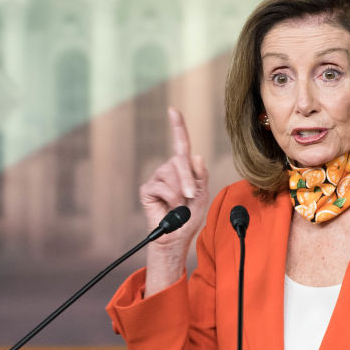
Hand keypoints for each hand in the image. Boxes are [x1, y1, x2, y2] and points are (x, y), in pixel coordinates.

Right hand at [140, 108, 207, 294]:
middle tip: (190, 198)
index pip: (181, 144)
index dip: (177, 127)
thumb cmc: (190, 218)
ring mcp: (157, 179)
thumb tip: (195, 155)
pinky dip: (170, 197)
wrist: (176, 238)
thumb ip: (200, 176)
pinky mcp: (147, 189)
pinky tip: (169, 207)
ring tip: (179, 206)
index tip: (173, 110)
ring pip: (171, 175)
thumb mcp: (202, 196)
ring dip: (180, 192)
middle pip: (179, 161)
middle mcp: (169, 170)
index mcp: (183, 169)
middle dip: (188, 180)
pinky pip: (161, 186)